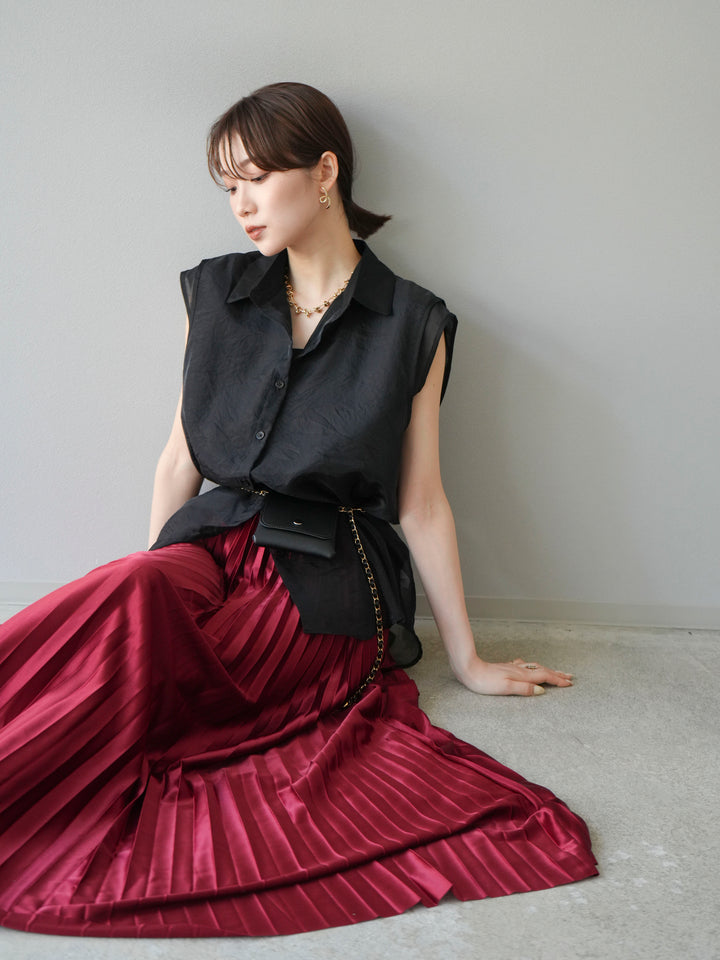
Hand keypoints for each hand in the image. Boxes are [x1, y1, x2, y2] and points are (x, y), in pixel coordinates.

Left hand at [453, 656, 573, 696]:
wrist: (468, 669)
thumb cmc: (485, 682)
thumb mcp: (505, 688)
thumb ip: (524, 689)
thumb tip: (542, 691)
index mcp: (521, 676)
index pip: (544, 677)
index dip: (558, 680)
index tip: (570, 683)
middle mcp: (519, 670)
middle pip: (542, 670)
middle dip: (557, 674)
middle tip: (570, 676)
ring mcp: (512, 668)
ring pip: (534, 667)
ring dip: (547, 669)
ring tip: (555, 671)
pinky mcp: (505, 668)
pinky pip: (524, 666)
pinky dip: (532, 667)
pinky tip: (527, 666)